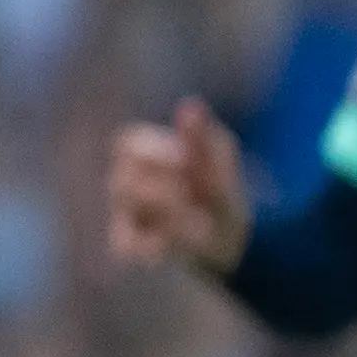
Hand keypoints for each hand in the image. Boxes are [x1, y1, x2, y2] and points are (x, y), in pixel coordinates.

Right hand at [108, 98, 251, 273]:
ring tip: (203, 224)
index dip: (155, 150)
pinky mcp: (129, 248)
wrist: (232, 252)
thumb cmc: (218, 201)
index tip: (186, 160)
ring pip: (128, 211)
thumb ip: (204, 138)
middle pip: (123, 177)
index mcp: (144, 161)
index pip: (127, 143)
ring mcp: (124, 218)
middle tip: (195, 195)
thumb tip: (191, 104)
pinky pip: (129, 244)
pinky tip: (186, 243)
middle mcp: (127, 187)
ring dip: (171, 213)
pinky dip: (163, 242)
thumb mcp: (221, 169)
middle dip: (165, 188)